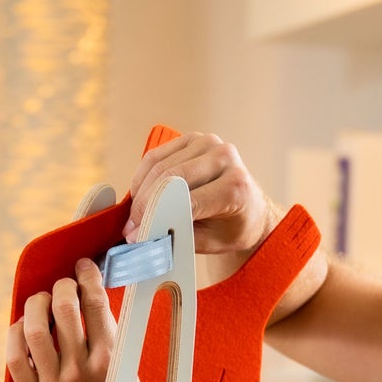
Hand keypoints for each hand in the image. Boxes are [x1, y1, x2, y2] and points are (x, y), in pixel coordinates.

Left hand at [5, 260, 148, 381]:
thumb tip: (95, 297)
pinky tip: (22, 327)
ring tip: (39, 302)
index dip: (87, 276)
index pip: (97, 303)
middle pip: (65, 309)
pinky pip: (15, 358)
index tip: (83, 267)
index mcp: (113, 360)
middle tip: (62, 285)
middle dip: (61, 286)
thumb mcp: (127, 372)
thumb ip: (113, 337)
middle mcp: (83, 371)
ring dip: (35, 305)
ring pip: (36, 330)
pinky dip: (15, 334)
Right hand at [124, 131, 276, 254]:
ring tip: (132, 217)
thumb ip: (179, 237)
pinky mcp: (192, 139)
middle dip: (144, 206)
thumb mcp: (211, 242)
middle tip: (130, 228)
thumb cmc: (232, 228)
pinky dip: (142, 177)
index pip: (188, 201)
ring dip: (141, 192)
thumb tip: (140, 236)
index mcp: (235, 186)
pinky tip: (138, 195)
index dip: (158, 219)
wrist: (250, 208)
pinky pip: (156, 156)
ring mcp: (208, 144)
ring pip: (159, 166)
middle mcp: (224, 158)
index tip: (138, 237)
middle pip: (171, 179)